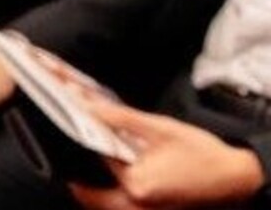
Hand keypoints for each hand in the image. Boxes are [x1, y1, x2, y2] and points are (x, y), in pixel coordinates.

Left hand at [69, 101, 263, 208]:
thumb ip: (123, 118)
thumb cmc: (204, 154)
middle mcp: (138, 203)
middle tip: (70, 160)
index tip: (68, 129)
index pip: (97, 159)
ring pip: (104, 203)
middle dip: (79, 178)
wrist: (236, 177)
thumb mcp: (161, 128)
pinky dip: (110, 196)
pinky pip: (120, 205)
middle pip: (92, 193)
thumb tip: (90, 105)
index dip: (82, 141)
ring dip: (93, 190)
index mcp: (137, 184)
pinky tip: (110, 180)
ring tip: (84, 172)